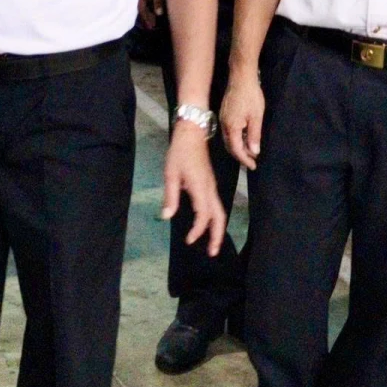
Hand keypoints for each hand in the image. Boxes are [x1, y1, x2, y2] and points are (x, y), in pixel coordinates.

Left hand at [161, 122, 226, 255]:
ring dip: (217, 229)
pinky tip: (207, 225)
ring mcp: (212, 187)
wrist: (192, 134)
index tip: (189, 240)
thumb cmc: (179, 152)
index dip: (198, 230)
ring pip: (220, 211)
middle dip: (217, 235)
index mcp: (200, 187)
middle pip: (219, 216)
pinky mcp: (210, 184)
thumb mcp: (170, 174)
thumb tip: (166, 217)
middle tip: (211, 252)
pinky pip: (216, 206)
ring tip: (212, 244)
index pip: (203, 215)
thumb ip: (170, 196)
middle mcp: (210, 189)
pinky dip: (215, 219)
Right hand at [220, 70, 264, 170]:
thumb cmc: (251, 96)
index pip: (236, 150)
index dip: (244, 159)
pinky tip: (244, 138)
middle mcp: (224, 125)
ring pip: (229, 139)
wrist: (241, 77)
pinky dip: (236, 139)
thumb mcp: (256, 117)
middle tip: (252, 162)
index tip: (253, 166)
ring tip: (249, 152)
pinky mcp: (224, 114)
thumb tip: (254, 152)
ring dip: (238, 147)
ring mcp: (222, 119)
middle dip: (240, 156)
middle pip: (230, 146)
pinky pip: (228, 132)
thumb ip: (254, 136)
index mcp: (232, 127)